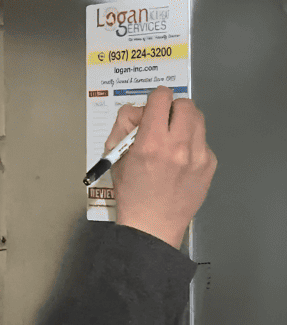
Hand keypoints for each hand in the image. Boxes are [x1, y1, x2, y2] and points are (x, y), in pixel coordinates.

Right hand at [105, 86, 217, 248]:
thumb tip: (139, 111)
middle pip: (185, 104)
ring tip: (173, 138)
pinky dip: (192, 143)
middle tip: (163, 122)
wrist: (152, 225)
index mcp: (151, 143)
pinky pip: (203, 141)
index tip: (151, 109)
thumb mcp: (115, 157)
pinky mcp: (210, 165)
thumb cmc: (130, 192)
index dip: (155, 99)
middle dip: (172, 108)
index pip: (162, 98)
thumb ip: (124, 126)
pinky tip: (180, 160)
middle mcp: (179, 146)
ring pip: (198, 119)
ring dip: (184, 122)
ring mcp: (199, 156)